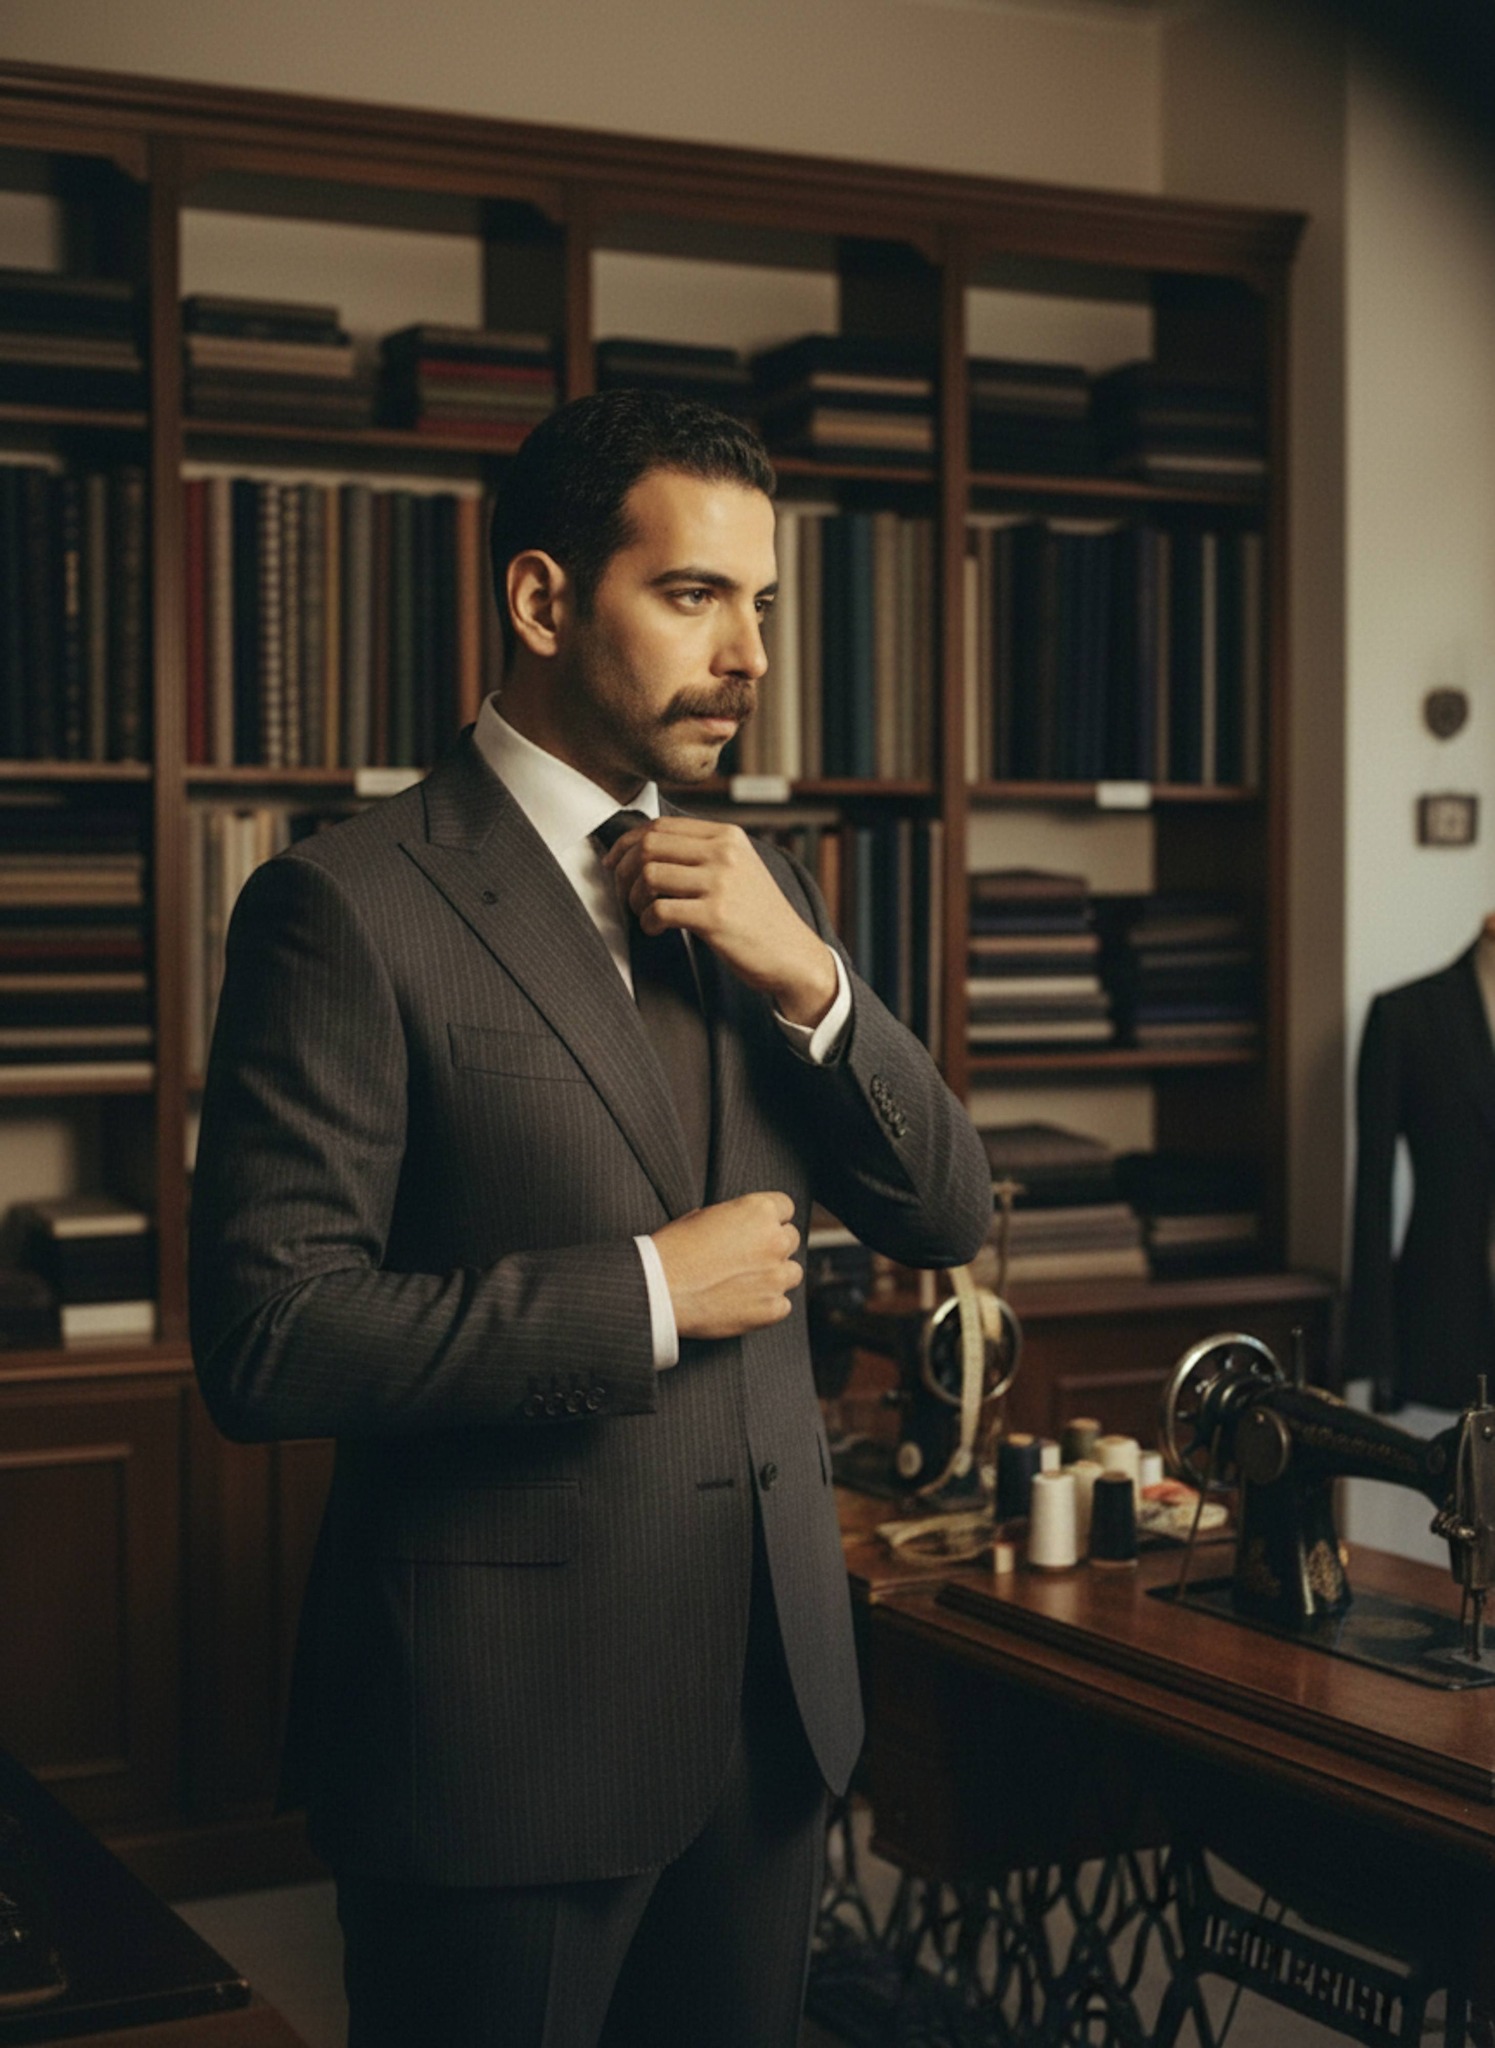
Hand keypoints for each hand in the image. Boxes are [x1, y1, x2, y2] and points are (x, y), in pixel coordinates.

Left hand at [602, 817, 837, 1026]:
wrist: (793, 954)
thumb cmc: (757, 915)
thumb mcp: (738, 868)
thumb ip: (701, 852)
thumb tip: (642, 846)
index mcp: (727, 835)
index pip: (660, 826)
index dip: (627, 842)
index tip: (614, 862)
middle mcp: (724, 853)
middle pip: (649, 846)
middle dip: (624, 871)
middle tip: (623, 892)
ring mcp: (721, 883)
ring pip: (649, 876)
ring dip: (633, 898)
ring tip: (642, 913)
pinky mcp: (715, 917)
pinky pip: (659, 910)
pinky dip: (647, 922)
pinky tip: (655, 929)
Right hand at [652, 1191, 802, 1340]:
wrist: (658, 1290)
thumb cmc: (672, 1250)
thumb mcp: (702, 1215)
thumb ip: (734, 1218)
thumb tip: (743, 1226)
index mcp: (758, 1211)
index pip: (785, 1208)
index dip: (769, 1219)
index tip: (757, 1230)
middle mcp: (774, 1241)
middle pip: (790, 1239)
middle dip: (773, 1246)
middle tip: (747, 1258)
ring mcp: (775, 1277)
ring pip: (792, 1273)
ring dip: (775, 1276)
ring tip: (745, 1283)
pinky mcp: (772, 1309)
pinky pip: (783, 1305)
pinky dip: (767, 1305)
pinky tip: (742, 1304)